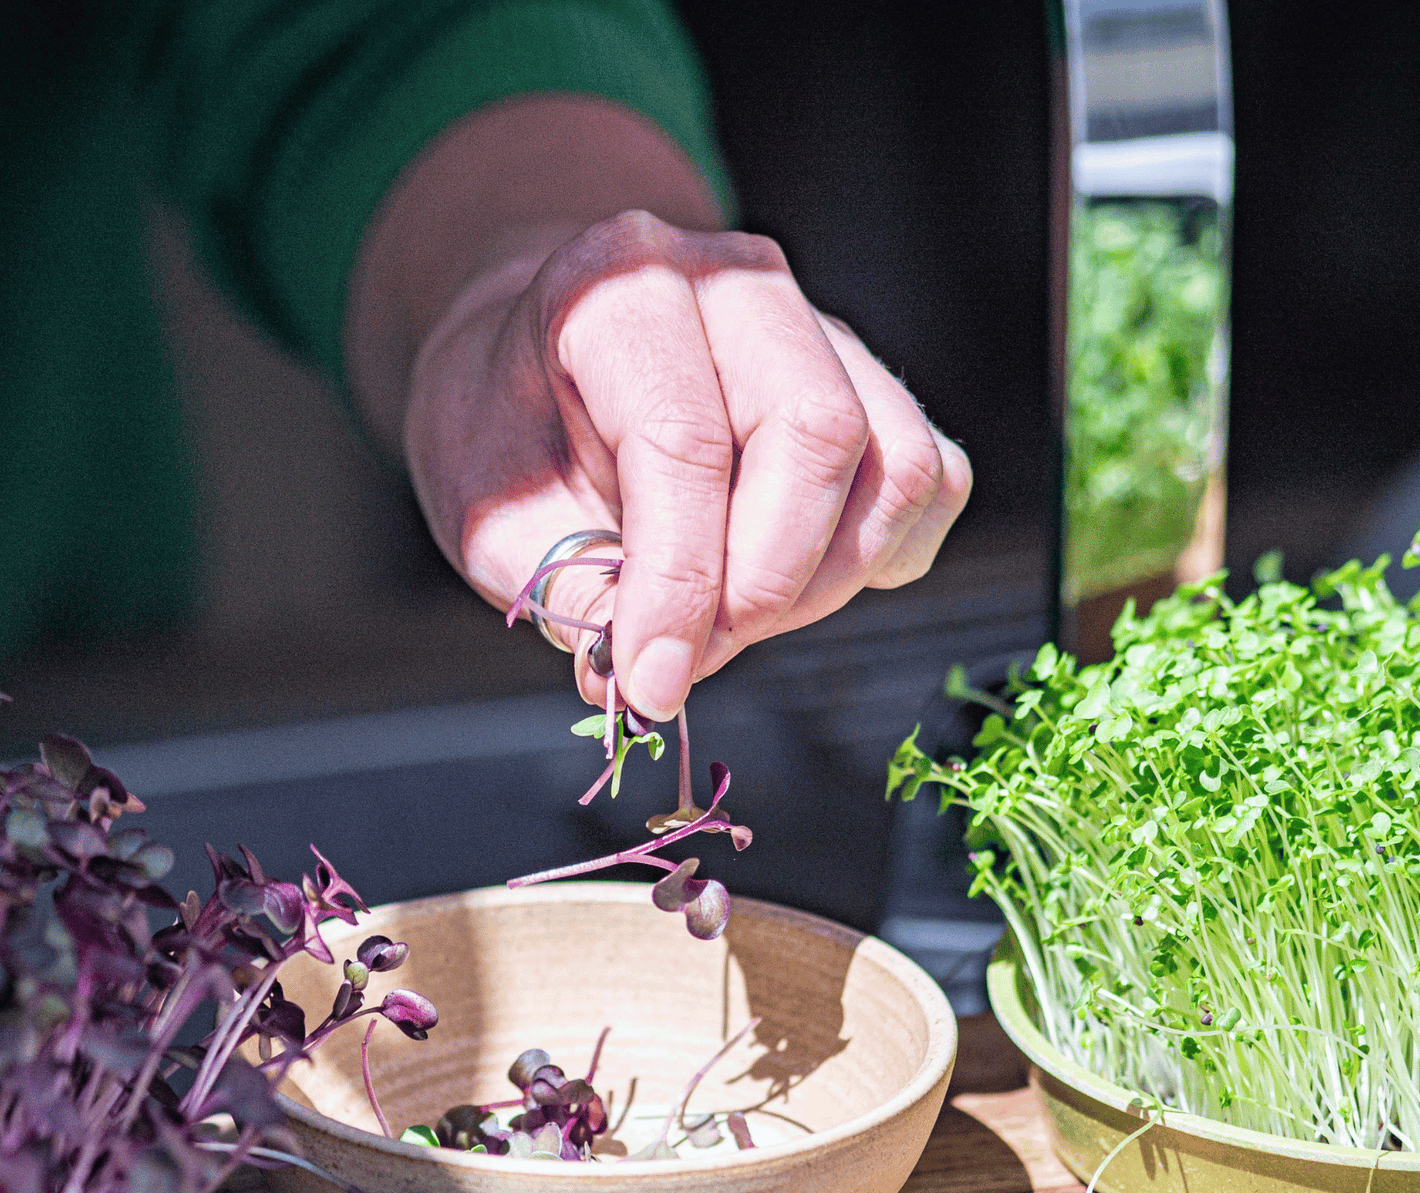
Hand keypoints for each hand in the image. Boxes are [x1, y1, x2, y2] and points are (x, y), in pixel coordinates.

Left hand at [403, 210, 969, 718]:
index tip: (653, 683)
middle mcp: (736, 282)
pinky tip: (792, 581)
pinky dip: (877, 557)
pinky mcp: (872, 380)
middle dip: (761, 584)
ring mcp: (819, 325)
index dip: (678, 583)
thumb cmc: (508, 429)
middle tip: (695, 655)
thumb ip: (566, 592)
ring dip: (824, 581)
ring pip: (894, 462)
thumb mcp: (489, 514)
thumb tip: (639, 680)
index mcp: (618, 287)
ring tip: (730, 620)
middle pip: (815, 434)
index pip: (682, 438)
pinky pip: (930, 477)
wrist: (533, 361)